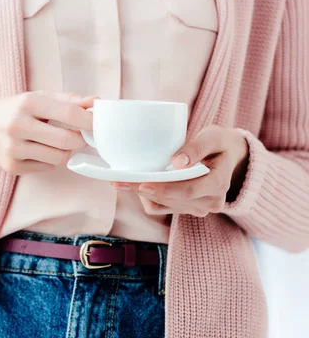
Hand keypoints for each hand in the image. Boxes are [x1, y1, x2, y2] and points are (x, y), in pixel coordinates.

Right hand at [0, 91, 96, 180]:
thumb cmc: (12, 110)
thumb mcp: (36, 98)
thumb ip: (68, 100)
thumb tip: (97, 101)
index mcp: (27, 103)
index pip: (69, 114)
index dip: (90, 121)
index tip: (99, 124)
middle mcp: (18, 125)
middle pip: (67, 141)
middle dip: (81, 140)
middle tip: (82, 136)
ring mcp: (14, 149)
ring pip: (59, 158)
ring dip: (66, 151)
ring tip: (60, 142)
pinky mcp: (12, 167)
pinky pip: (46, 167)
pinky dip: (50, 160)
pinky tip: (40, 150)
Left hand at [111, 125, 249, 216]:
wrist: (227, 156)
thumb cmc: (219, 143)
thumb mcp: (213, 137)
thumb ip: (197, 147)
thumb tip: (179, 162)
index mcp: (218, 184)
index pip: (189, 190)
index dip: (164, 189)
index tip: (142, 184)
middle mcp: (210, 202)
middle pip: (171, 199)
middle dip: (144, 190)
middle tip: (118, 181)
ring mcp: (198, 208)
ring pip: (163, 205)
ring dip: (142, 194)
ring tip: (121, 181)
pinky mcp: (186, 209)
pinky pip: (160, 208)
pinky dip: (147, 197)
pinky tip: (136, 183)